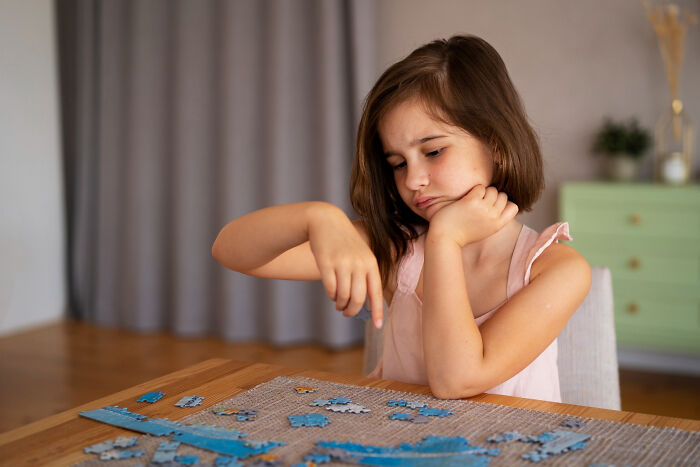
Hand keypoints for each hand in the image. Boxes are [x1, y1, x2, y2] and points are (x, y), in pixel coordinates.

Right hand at [307, 205, 383, 327]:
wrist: (326, 222)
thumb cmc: (345, 243)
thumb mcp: (361, 255)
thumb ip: (365, 276)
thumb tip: (366, 303)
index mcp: (370, 263)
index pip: (376, 292)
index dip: (378, 311)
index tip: (378, 326)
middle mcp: (358, 264)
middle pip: (358, 298)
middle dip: (353, 311)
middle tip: (347, 313)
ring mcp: (342, 263)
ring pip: (343, 295)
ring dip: (340, 304)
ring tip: (339, 304)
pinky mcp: (327, 263)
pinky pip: (330, 289)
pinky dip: (331, 296)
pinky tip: (331, 295)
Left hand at [428, 185, 517, 246]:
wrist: (445, 238)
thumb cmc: (461, 234)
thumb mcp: (483, 230)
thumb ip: (492, 220)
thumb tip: (498, 204)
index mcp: (497, 225)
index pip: (514, 207)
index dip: (504, 204)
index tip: (492, 206)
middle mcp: (493, 216)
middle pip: (503, 196)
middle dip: (493, 196)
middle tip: (479, 203)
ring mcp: (483, 208)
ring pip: (492, 190)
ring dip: (483, 192)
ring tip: (472, 201)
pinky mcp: (472, 201)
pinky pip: (480, 187)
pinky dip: (474, 190)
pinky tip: (466, 199)